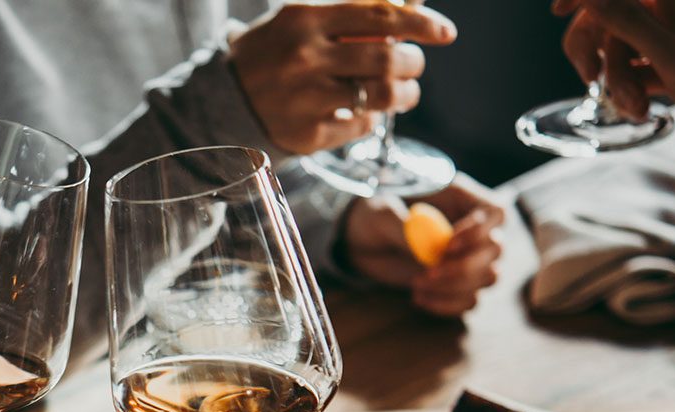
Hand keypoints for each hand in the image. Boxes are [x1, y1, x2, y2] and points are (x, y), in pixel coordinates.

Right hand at [228, 2, 456, 155]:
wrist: (228, 98)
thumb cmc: (276, 50)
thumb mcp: (306, 17)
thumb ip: (354, 10)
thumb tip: (412, 2)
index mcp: (308, 17)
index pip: (379, 14)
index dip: (420, 24)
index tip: (446, 33)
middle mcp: (307, 57)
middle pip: (386, 59)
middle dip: (413, 63)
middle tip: (415, 65)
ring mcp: (307, 99)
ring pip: (380, 97)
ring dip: (404, 95)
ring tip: (406, 93)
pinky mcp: (308, 134)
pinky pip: (360, 125)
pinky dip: (373, 118)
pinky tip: (369, 112)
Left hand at [340, 177, 504, 315]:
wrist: (362, 242)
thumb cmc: (375, 216)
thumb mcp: (382, 214)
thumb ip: (403, 227)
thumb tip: (426, 247)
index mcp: (461, 199)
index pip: (496, 212)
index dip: (479, 231)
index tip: (448, 244)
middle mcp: (473, 229)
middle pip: (496, 249)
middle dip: (463, 266)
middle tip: (427, 272)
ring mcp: (468, 258)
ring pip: (488, 278)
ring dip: (455, 287)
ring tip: (417, 284)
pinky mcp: (456, 284)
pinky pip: (470, 301)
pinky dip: (446, 305)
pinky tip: (417, 297)